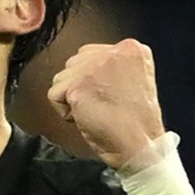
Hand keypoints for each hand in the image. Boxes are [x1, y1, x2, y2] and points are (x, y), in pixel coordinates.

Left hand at [47, 39, 164, 169]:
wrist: (140, 146)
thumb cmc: (137, 122)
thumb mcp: (133, 79)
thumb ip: (112, 66)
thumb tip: (84, 66)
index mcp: (131, 49)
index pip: (90, 54)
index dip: (92, 79)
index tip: (108, 95)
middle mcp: (113, 52)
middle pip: (74, 63)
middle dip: (80, 86)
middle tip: (103, 105)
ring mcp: (94, 67)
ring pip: (62, 78)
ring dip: (72, 98)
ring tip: (97, 110)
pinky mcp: (77, 85)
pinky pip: (54, 95)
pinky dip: (65, 112)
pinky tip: (87, 117)